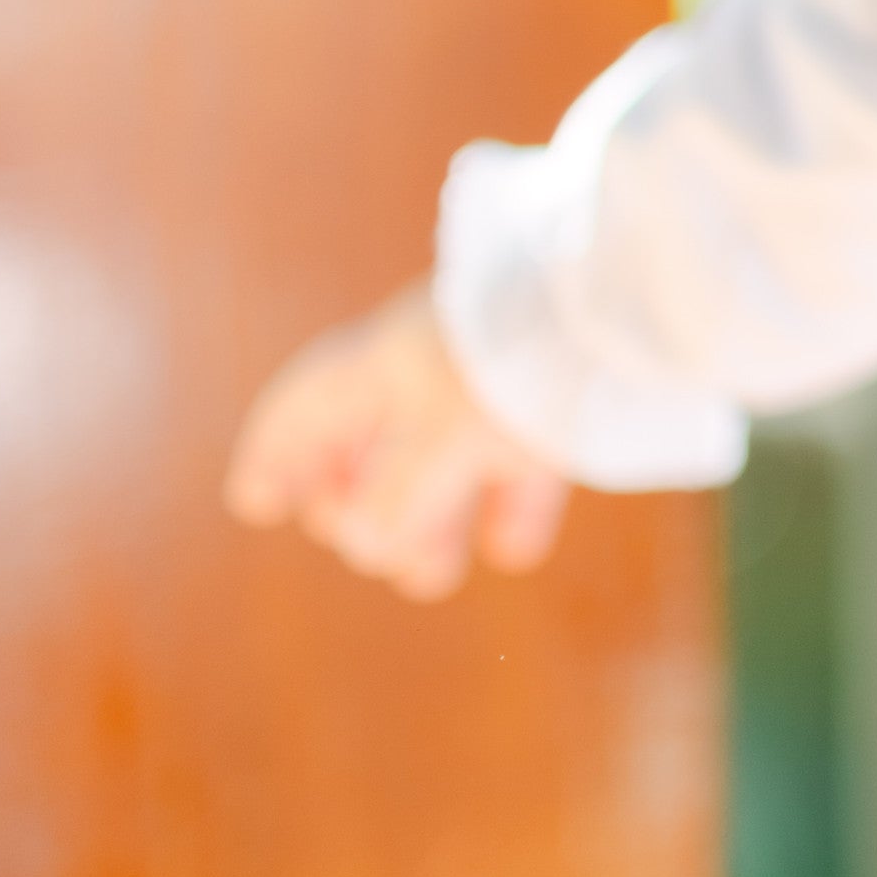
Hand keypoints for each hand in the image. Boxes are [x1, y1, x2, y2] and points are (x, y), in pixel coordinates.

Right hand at [225, 282, 569, 598]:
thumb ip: (398, 498)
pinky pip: (517, 467)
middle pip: (369, 442)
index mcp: (381, 361)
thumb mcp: (442, 434)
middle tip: (352, 535)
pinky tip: (511, 547)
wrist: (620, 301)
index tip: (255, 502)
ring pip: (441, 462)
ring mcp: (489, 389)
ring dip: (428, 520)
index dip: (276, 452)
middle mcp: (428, 370)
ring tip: (428, 575)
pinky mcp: (553, 409)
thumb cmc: (512, 357)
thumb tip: (370, 545)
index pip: (305, 406)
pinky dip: (508, 507)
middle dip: (353, 498)